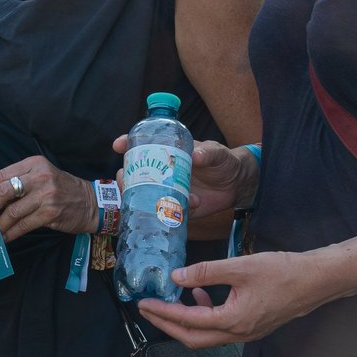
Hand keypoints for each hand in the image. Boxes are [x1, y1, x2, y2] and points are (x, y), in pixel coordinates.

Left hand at [0, 157, 96, 239]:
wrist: (90, 202)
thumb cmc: (62, 189)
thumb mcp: (43, 175)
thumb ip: (21, 180)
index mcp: (35, 163)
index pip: (2, 174)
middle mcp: (40, 176)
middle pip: (4, 191)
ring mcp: (46, 195)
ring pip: (12, 211)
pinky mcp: (50, 213)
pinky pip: (23, 225)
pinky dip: (11, 233)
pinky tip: (6, 237)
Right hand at [109, 137, 256, 233]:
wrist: (237, 185)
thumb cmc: (224, 161)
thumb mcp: (217, 153)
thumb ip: (208, 153)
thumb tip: (195, 156)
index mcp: (168, 151)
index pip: (141, 145)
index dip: (127, 143)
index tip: (119, 145)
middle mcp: (162, 171)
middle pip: (133, 173)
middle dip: (125, 177)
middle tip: (128, 180)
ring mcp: (167, 190)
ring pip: (144, 195)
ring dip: (144, 198)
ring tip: (162, 197)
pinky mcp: (176, 207)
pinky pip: (166, 212)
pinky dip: (173, 211)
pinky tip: (191, 204)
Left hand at [135, 250, 323, 347]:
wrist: (316, 280)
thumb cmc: (282, 272)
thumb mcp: (240, 266)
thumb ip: (206, 272)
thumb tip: (177, 277)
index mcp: (233, 321)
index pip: (188, 321)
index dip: (163, 313)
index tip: (143, 304)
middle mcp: (239, 334)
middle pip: (193, 338)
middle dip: (167, 324)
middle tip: (147, 310)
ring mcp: (247, 333)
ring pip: (206, 336)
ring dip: (185, 321)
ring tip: (170, 300)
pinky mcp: (253, 326)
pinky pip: (220, 328)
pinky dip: (204, 315)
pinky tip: (201, 295)